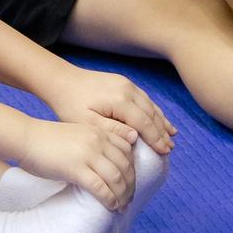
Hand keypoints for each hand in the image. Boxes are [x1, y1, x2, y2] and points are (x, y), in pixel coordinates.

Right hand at [15, 115, 135, 208]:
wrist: (26, 138)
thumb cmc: (46, 140)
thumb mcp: (77, 135)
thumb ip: (93, 146)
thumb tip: (104, 167)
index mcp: (99, 132)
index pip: (127, 151)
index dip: (132, 169)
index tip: (130, 183)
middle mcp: (98, 141)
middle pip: (125, 166)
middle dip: (130, 185)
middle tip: (129, 200)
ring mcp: (88, 154)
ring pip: (116, 178)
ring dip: (122, 195)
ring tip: (122, 206)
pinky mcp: (76, 169)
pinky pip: (100, 187)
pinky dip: (109, 199)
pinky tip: (111, 206)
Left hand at [46, 67, 174, 155]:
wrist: (61, 80)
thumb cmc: (70, 104)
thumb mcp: (87, 122)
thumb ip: (112, 130)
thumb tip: (135, 137)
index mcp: (120, 100)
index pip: (144, 123)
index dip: (156, 138)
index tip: (164, 152)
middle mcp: (128, 89)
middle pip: (151, 114)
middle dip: (162, 132)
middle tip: (170, 148)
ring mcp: (127, 84)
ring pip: (150, 105)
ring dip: (161, 121)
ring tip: (171, 136)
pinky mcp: (123, 82)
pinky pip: (144, 99)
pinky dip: (153, 111)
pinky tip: (159, 119)